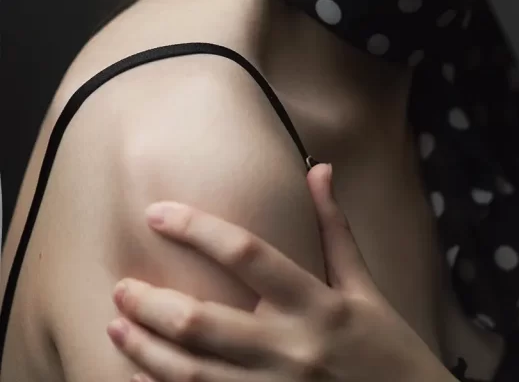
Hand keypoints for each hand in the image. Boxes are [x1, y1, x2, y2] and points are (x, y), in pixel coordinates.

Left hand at [107, 162, 450, 381]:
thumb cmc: (388, 349)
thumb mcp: (366, 287)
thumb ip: (335, 229)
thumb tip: (318, 169)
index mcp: (316, 303)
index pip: (246, 254)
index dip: (196, 229)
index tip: (156, 213)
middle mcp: (291, 348)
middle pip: (203, 322)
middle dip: (152, 303)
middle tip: (121, 288)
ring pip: (192, 374)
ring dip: (146, 350)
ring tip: (117, 327)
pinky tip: (139, 375)